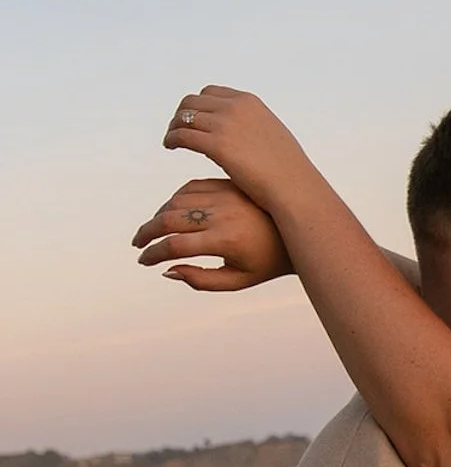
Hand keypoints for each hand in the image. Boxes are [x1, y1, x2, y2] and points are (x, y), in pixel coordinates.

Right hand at [132, 178, 292, 291]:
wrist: (296, 233)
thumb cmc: (267, 263)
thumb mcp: (238, 280)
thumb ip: (201, 281)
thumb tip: (167, 270)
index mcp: (226, 241)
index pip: (176, 246)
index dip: (154, 254)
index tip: (144, 261)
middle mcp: (223, 215)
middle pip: (170, 219)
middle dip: (147, 233)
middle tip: (138, 245)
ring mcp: (225, 196)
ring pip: (177, 201)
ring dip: (158, 216)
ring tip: (153, 232)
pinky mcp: (227, 185)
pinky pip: (190, 188)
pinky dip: (175, 200)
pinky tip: (171, 213)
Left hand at [162, 86, 312, 210]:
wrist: (293, 185)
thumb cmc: (286, 169)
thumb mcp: (271, 134)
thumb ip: (252, 126)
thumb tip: (242, 134)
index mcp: (248, 102)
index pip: (210, 93)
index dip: (198, 106)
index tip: (194, 120)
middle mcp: (235, 107)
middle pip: (192, 101)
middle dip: (181, 114)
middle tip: (177, 129)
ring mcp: (225, 125)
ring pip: (184, 117)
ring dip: (173, 127)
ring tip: (171, 140)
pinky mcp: (217, 145)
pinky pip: (182, 135)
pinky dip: (172, 139)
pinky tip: (170, 147)